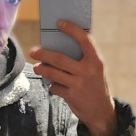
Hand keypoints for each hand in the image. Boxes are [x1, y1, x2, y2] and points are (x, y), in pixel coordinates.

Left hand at [29, 21, 116, 135]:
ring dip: (41, 69)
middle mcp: (87, 71)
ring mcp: (78, 84)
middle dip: (43, 54)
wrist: (101, 111)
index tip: (60, 23)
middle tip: (33, 51)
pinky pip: (54, 87)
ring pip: (52, 73)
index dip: (72, 29)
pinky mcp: (71, 96)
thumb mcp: (97, 70)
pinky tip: (53, 85)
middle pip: (59, 58)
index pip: (84, 39)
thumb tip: (63, 45)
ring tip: (36, 67)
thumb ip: (85, 58)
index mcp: (96, 61)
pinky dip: (52, 85)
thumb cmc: (96, 86)